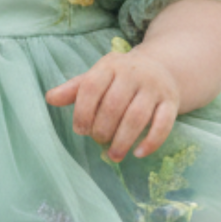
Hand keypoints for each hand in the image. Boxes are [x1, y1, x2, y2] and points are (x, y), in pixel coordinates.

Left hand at [45, 49, 179, 161]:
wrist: (161, 68)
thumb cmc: (121, 78)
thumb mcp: (98, 76)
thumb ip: (75, 89)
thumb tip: (49, 99)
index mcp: (110, 65)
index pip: (92, 87)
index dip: (83, 112)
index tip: (80, 130)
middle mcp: (133, 74)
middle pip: (114, 106)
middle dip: (102, 129)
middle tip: (99, 141)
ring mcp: (154, 88)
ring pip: (137, 117)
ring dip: (123, 140)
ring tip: (113, 155)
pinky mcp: (171, 102)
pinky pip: (163, 124)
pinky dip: (151, 141)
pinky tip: (138, 153)